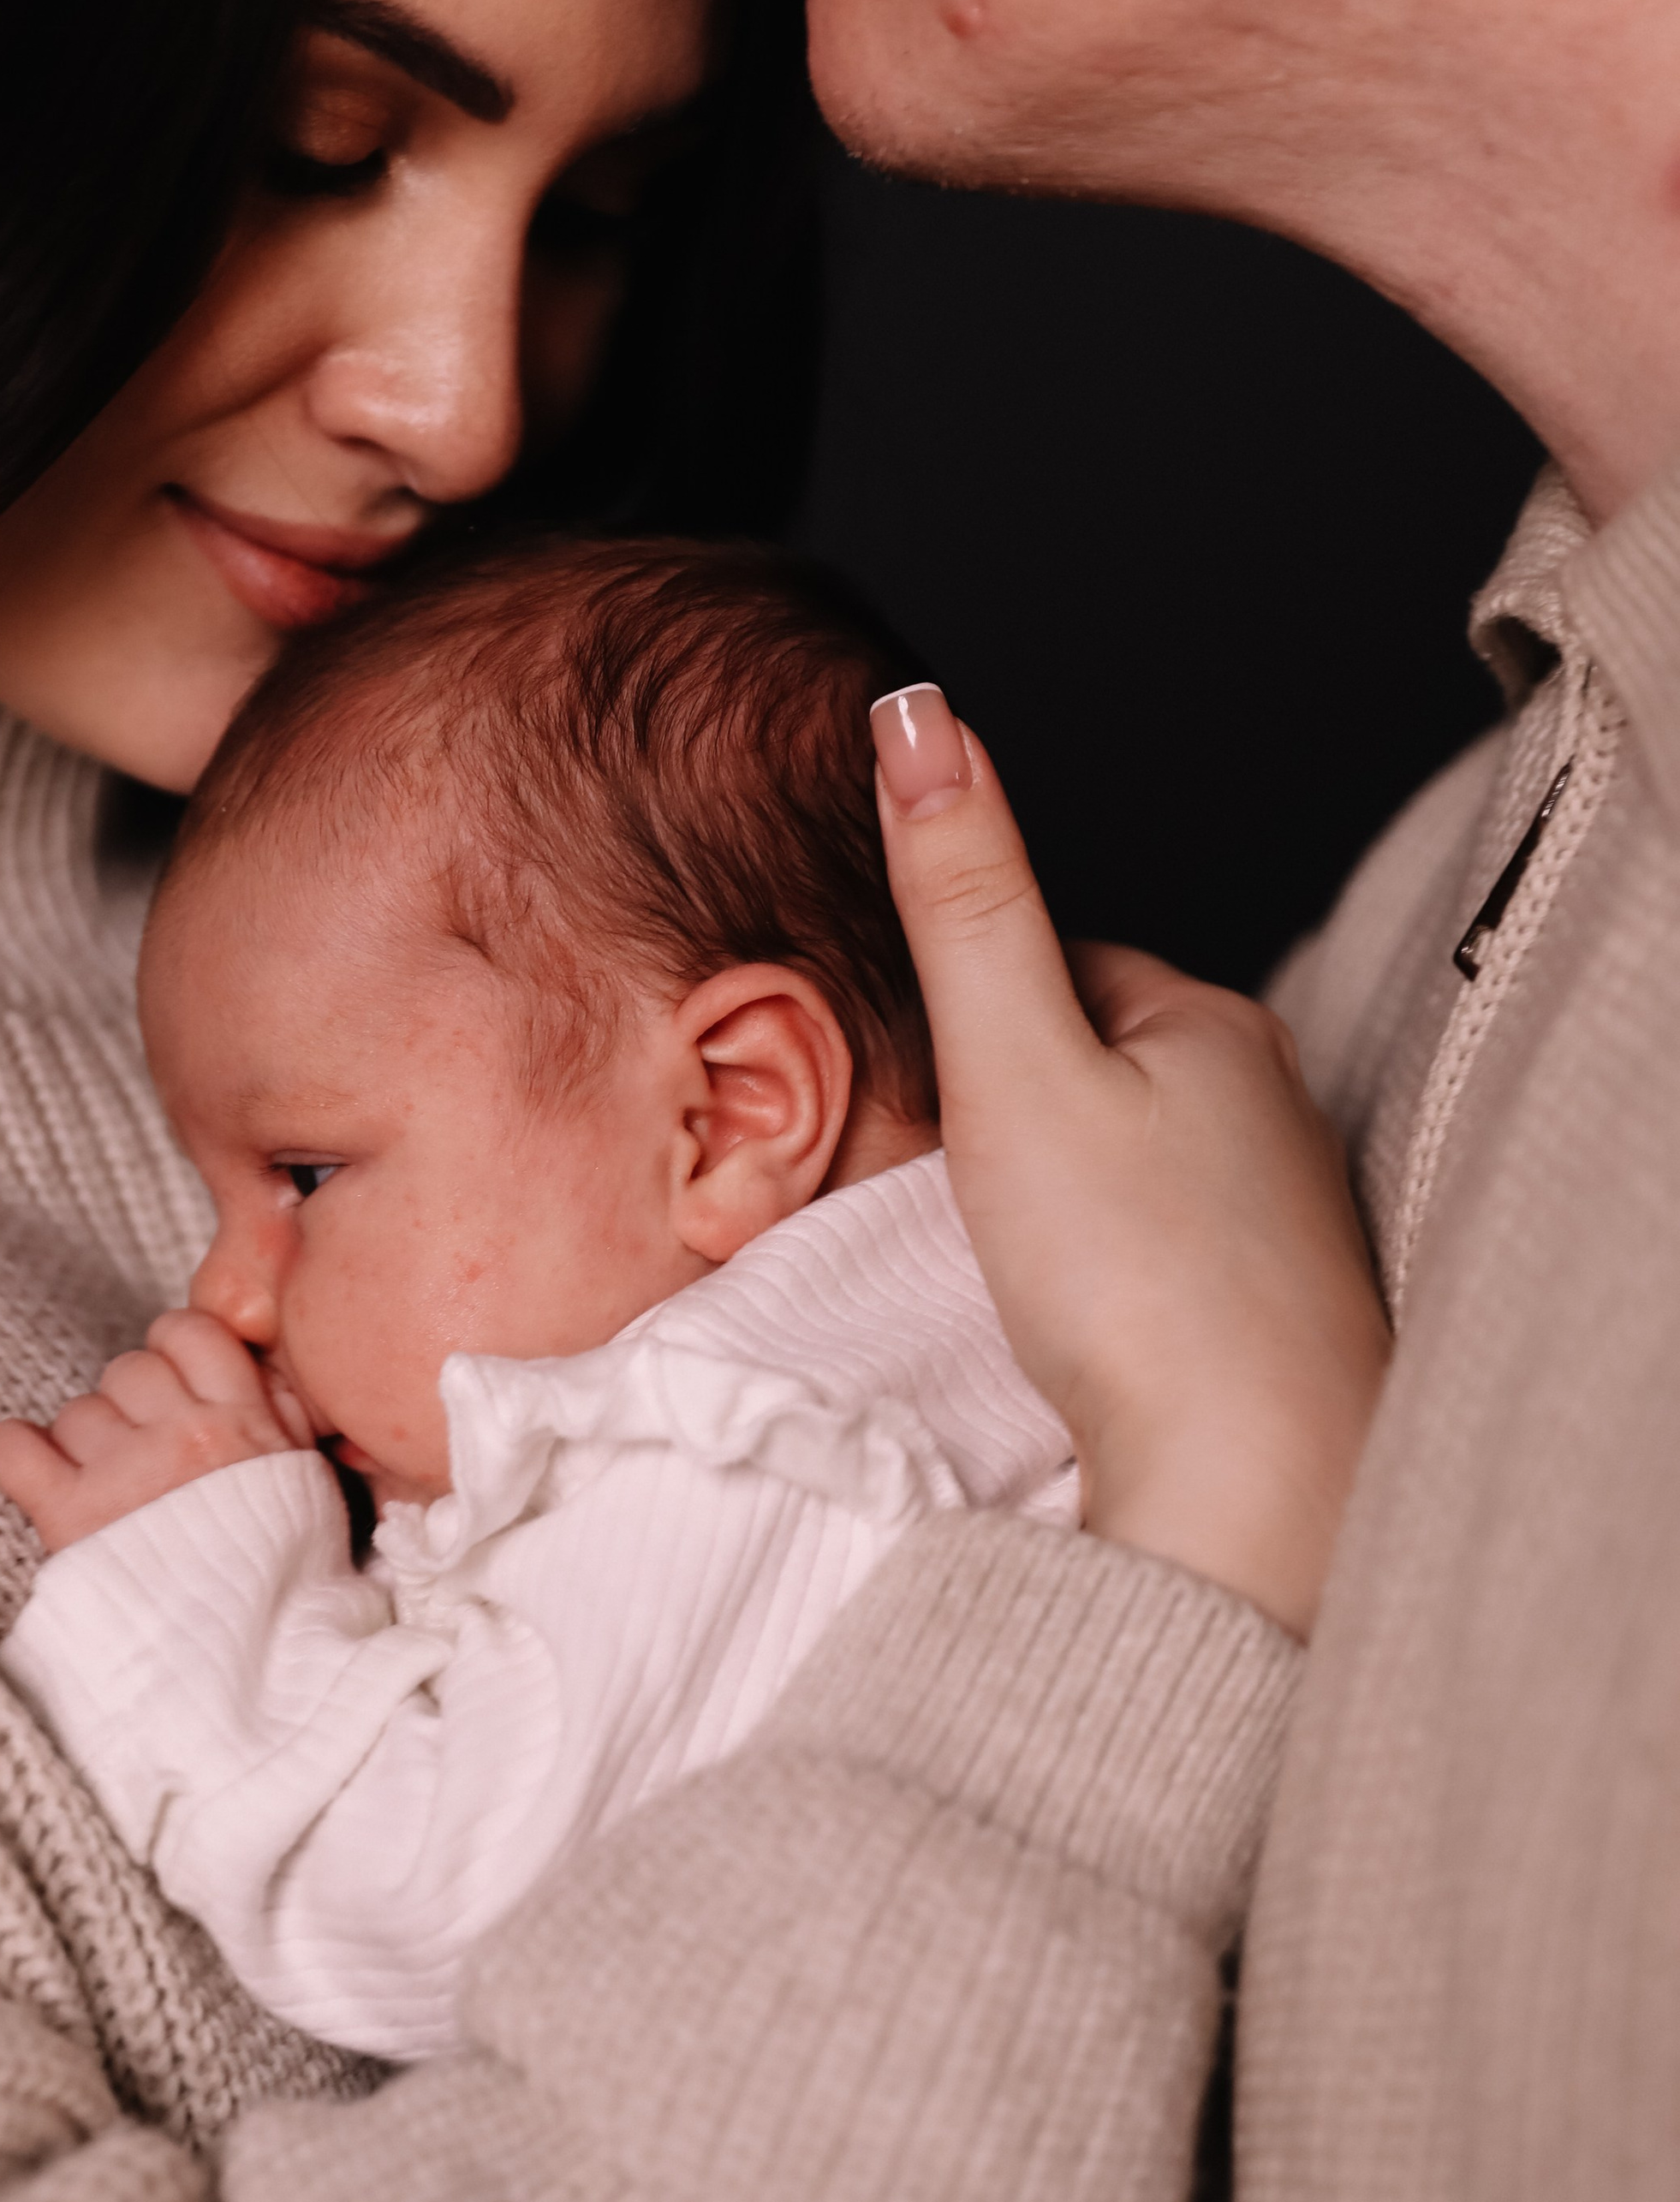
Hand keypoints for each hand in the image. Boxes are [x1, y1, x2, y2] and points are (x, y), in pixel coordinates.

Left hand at [0, 1308, 313, 1551]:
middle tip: (148, 1453)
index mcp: (242, 1422)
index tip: (175, 1385)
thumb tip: (253, 1363)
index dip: (175, 1352)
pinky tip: (36, 1469)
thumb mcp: (306, 1479)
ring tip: (114, 1490)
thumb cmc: (278, 1574)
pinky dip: (16, 1452)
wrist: (243, 1661)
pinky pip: (14, 1448)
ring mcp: (121, 1474)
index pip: (190, 1331)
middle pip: (128, 1371)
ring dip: (89, 1444)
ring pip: (77, 1412)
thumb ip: (281, 1411)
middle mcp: (180, 1437)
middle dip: (133, 1405)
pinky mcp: (68, 1515)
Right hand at [871, 686, 1390, 1639]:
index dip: (974, 1007)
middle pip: (1101, 1061)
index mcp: (1212, 1021)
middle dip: (1021, 1099)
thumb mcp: (1012, 1066)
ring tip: (1007, 1256)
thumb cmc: (1132, 1281)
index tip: (919, 1065)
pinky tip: (1075, 1321)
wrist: (1248, 1487)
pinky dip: (1110, 1269)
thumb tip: (917, 714)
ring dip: (1065, 1190)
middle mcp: (1272, 1102)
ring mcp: (1284, 1210)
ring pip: (1133, 1159)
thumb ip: (961, 899)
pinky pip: (1163, 1249)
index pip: (1062, 963)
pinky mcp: (1277, 1309)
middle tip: (947, 1172)